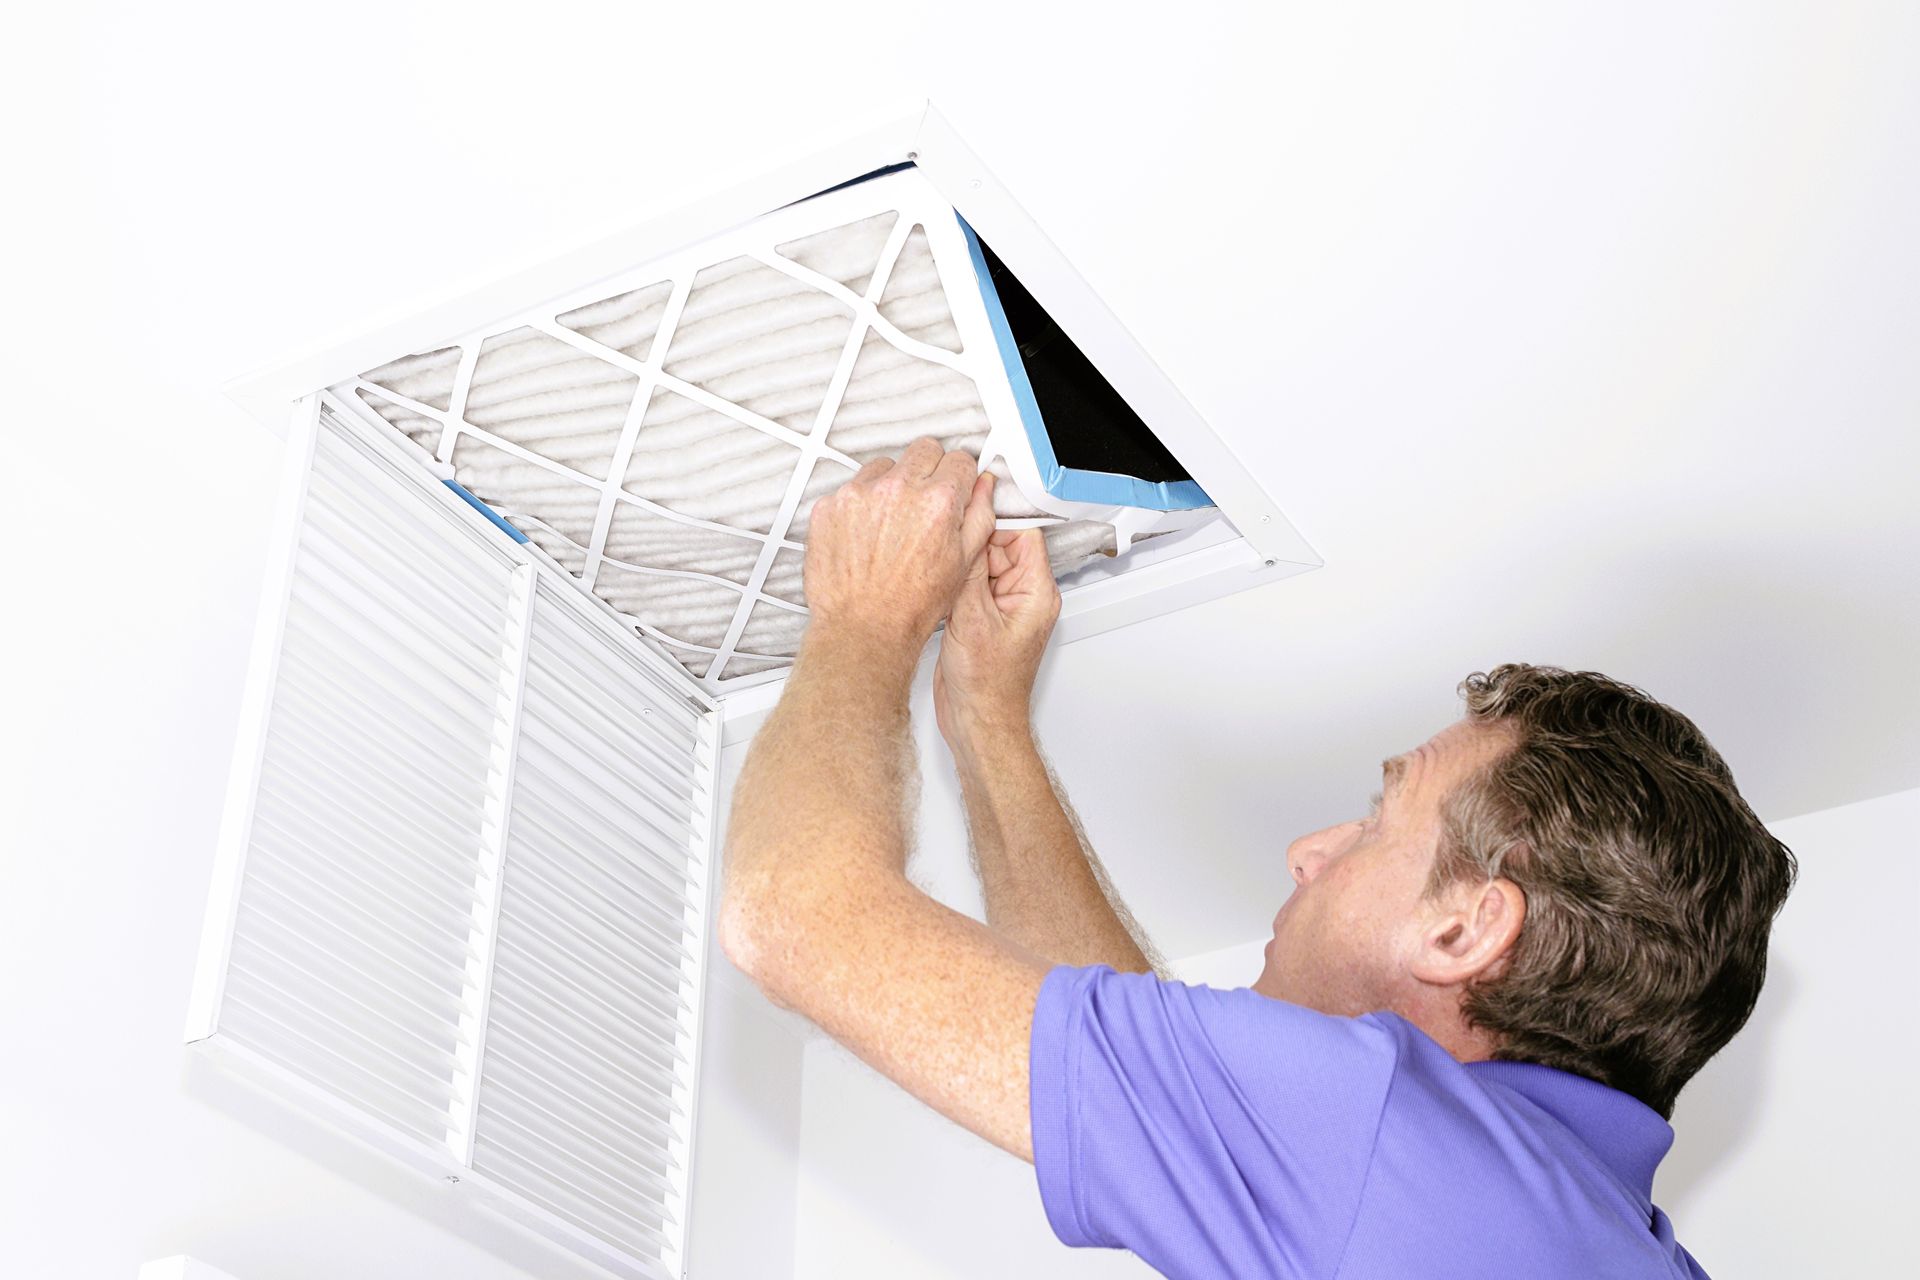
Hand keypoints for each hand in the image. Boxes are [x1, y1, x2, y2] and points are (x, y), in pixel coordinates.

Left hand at [803, 437, 997, 658]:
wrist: (863, 628)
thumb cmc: (910, 605)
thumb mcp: (963, 563)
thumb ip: (979, 516)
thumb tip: (983, 489)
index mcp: (937, 502)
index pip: (959, 460)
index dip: (960, 479)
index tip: (954, 490)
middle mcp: (897, 490)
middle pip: (923, 451)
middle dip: (930, 472)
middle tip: (925, 504)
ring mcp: (859, 495)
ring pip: (885, 466)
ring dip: (892, 486)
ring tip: (892, 525)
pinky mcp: (830, 505)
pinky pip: (852, 488)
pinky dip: (860, 505)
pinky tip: (866, 535)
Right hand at [934, 526, 1060, 745]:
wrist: (976, 721)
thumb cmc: (986, 685)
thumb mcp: (973, 617)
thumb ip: (972, 569)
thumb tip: (969, 529)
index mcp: (1036, 592)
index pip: (1025, 533)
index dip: (996, 517)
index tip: (970, 508)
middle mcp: (1023, 596)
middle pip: (1000, 544)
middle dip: (972, 541)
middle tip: (946, 544)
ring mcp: (1002, 606)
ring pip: (982, 563)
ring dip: (960, 564)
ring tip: (943, 574)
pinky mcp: (982, 616)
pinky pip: (970, 584)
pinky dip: (954, 582)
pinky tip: (940, 590)